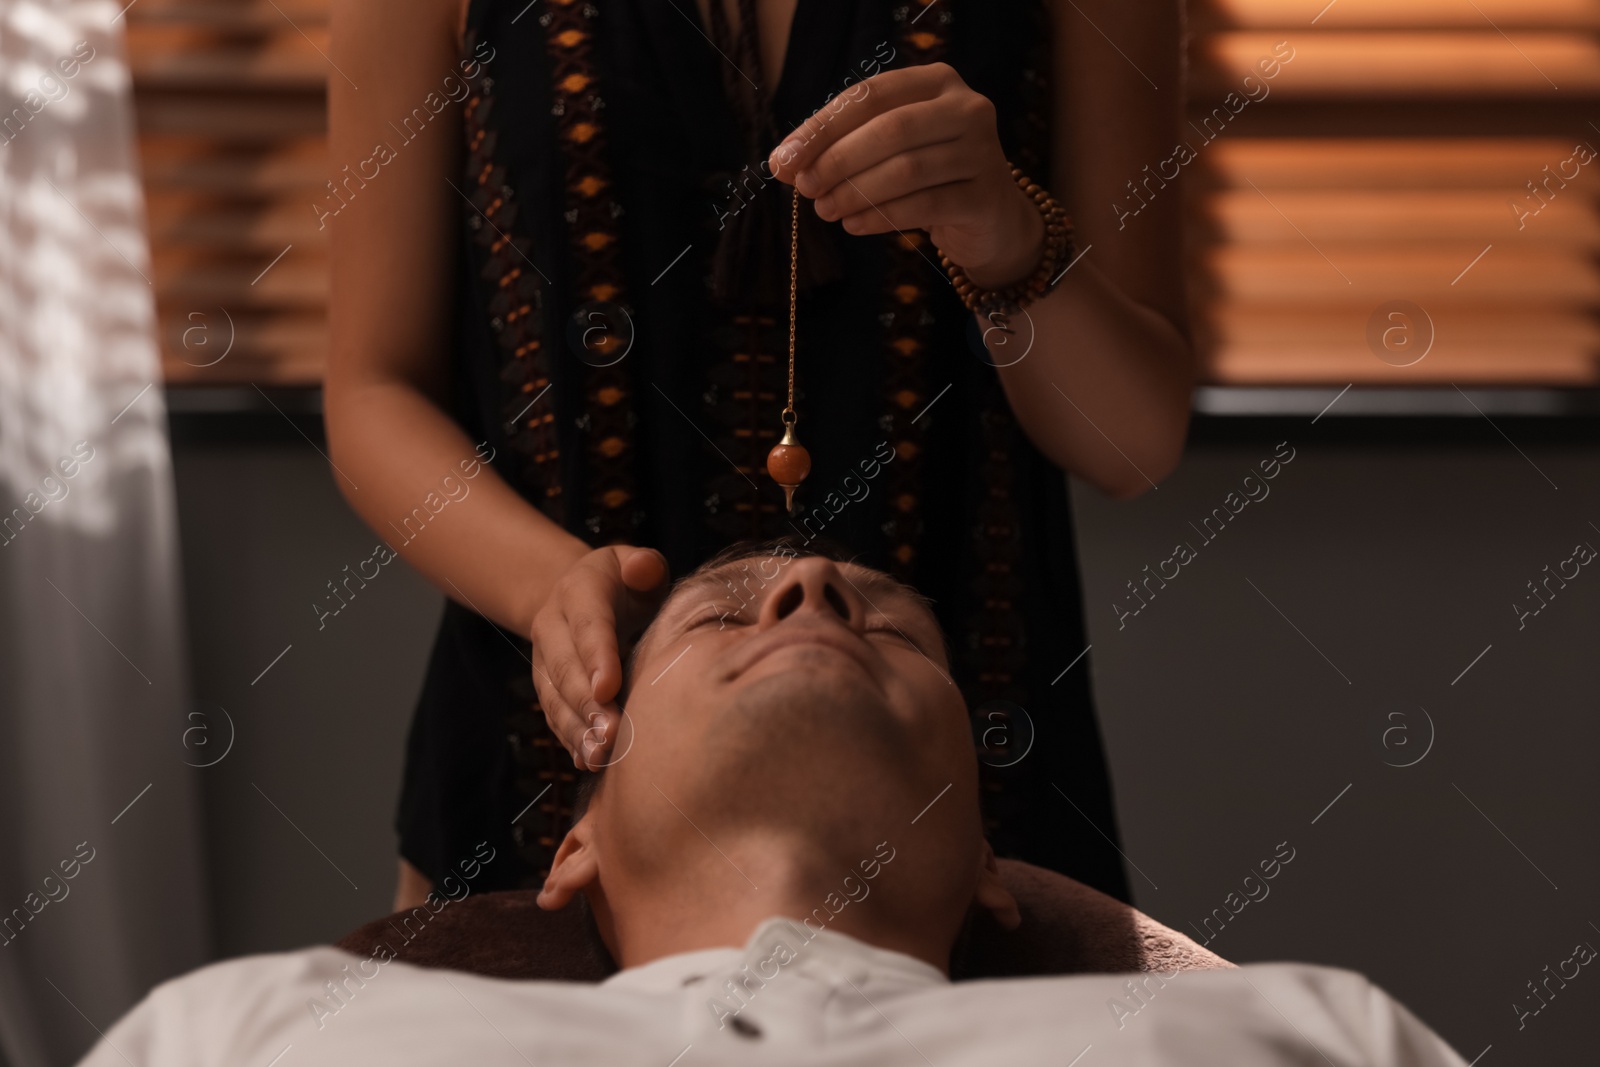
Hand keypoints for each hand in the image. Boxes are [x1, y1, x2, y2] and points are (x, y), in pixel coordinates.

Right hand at [529, 544, 668, 769]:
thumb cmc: (622, 581)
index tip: (609, 689)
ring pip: (556, 698)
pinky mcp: (548, 687)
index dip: (597, 657)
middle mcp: (553, 628)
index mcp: (578, 592)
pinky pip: (555, 716)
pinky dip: (571, 740)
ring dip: (577, 730)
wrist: (577, 595)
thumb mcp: (632, 562)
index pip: (589, 625)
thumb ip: (643, 564)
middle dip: (587, 705)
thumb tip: (643, 570)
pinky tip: (588, 762)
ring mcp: (546, 661)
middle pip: (567, 669)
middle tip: (611, 735)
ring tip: (600, 758)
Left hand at [766, 62, 1044, 289]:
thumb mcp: (887, 151)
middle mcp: (966, 108)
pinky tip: (853, 224)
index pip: (872, 95)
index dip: (824, 126)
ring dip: (856, 191)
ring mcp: (983, 151)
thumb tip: (783, 163)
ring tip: (825, 210)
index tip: (785, 158)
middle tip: (805, 187)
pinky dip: (881, 216)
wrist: (990, 219)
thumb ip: (841, 148)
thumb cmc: (930, 177)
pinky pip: (924, 205)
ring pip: (907, 169)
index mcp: (937, 82)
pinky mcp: (985, 196)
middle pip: (891, 129)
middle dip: (838, 159)